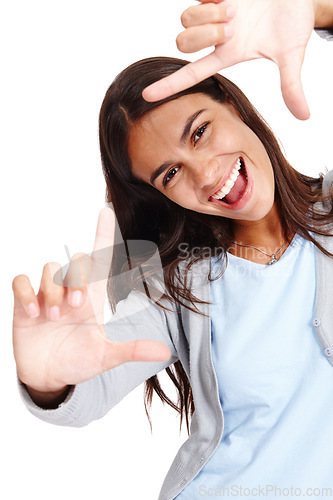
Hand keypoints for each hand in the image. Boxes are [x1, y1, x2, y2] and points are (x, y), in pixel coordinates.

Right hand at [12, 207, 170, 393]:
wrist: (49, 377)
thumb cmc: (78, 361)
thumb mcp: (106, 356)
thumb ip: (132, 350)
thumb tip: (164, 351)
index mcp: (93, 297)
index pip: (100, 259)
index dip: (103, 234)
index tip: (106, 211)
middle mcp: (71, 290)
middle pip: (77, 260)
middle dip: (77, 278)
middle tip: (74, 307)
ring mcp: (48, 295)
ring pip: (50, 268)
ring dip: (53, 290)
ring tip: (54, 317)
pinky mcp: (25, 303)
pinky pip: (22, 281)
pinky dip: (26, 293)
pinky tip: (33, 313)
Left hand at [143, 0, 316, 119]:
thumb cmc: (293, 23)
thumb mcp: (291, 56)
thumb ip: (291, 86)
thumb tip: (304, 116)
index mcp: (228, 55)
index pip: (192, 75)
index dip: (169, 86)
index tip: (146, 97)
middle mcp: (215, 37)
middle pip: (182, 44)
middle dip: (204, 36)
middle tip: (232, 27)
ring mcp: (212, 12)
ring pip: (184, 19)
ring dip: (208, 16)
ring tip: (234, 9)